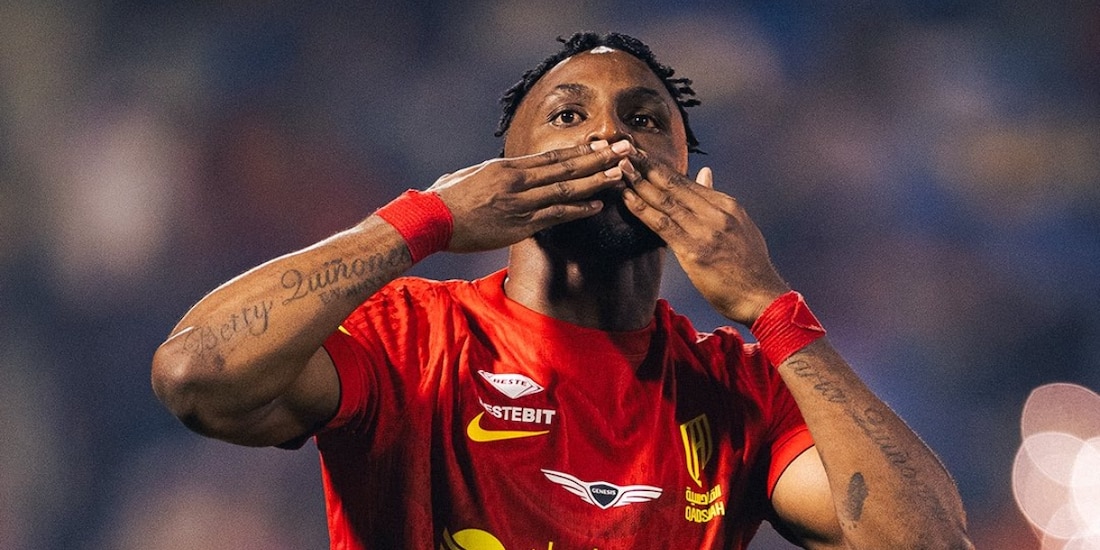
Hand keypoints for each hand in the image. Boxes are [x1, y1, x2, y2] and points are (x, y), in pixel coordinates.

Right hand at [429, 140, 632, 252]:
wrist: (430, 220)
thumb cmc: (446, 199)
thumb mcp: (472, 176)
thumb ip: (497, 173)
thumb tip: (510, 172)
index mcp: (508, 167)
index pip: (553, 157)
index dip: (582, 150)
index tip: (605, 143)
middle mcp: (518, 181)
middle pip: (567, 168)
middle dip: (599, 158)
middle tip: (626, 149)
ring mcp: (520, 203)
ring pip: (566, 190)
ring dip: (596, 181)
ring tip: (621, 174)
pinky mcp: (518, 225)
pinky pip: (554, 216)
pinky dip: (577, 210)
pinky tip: (598, 205)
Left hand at [619, 153, 789, 324]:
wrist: (762, 296)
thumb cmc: (749, 267)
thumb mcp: (739, 225)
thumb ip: (717, 200)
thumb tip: (705, 173)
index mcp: (727, 205)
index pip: (687, 182)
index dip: (661, 167)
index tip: (642, 154)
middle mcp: (717, 213)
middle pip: (675, 184)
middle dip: (647, 165)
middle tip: (625, 149)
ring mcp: (706, 230)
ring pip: (666, 201)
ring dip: (640, 182)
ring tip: (620, 167)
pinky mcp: (694, 250)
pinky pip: (663, 225)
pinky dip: (643, 209)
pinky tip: (627, 198)